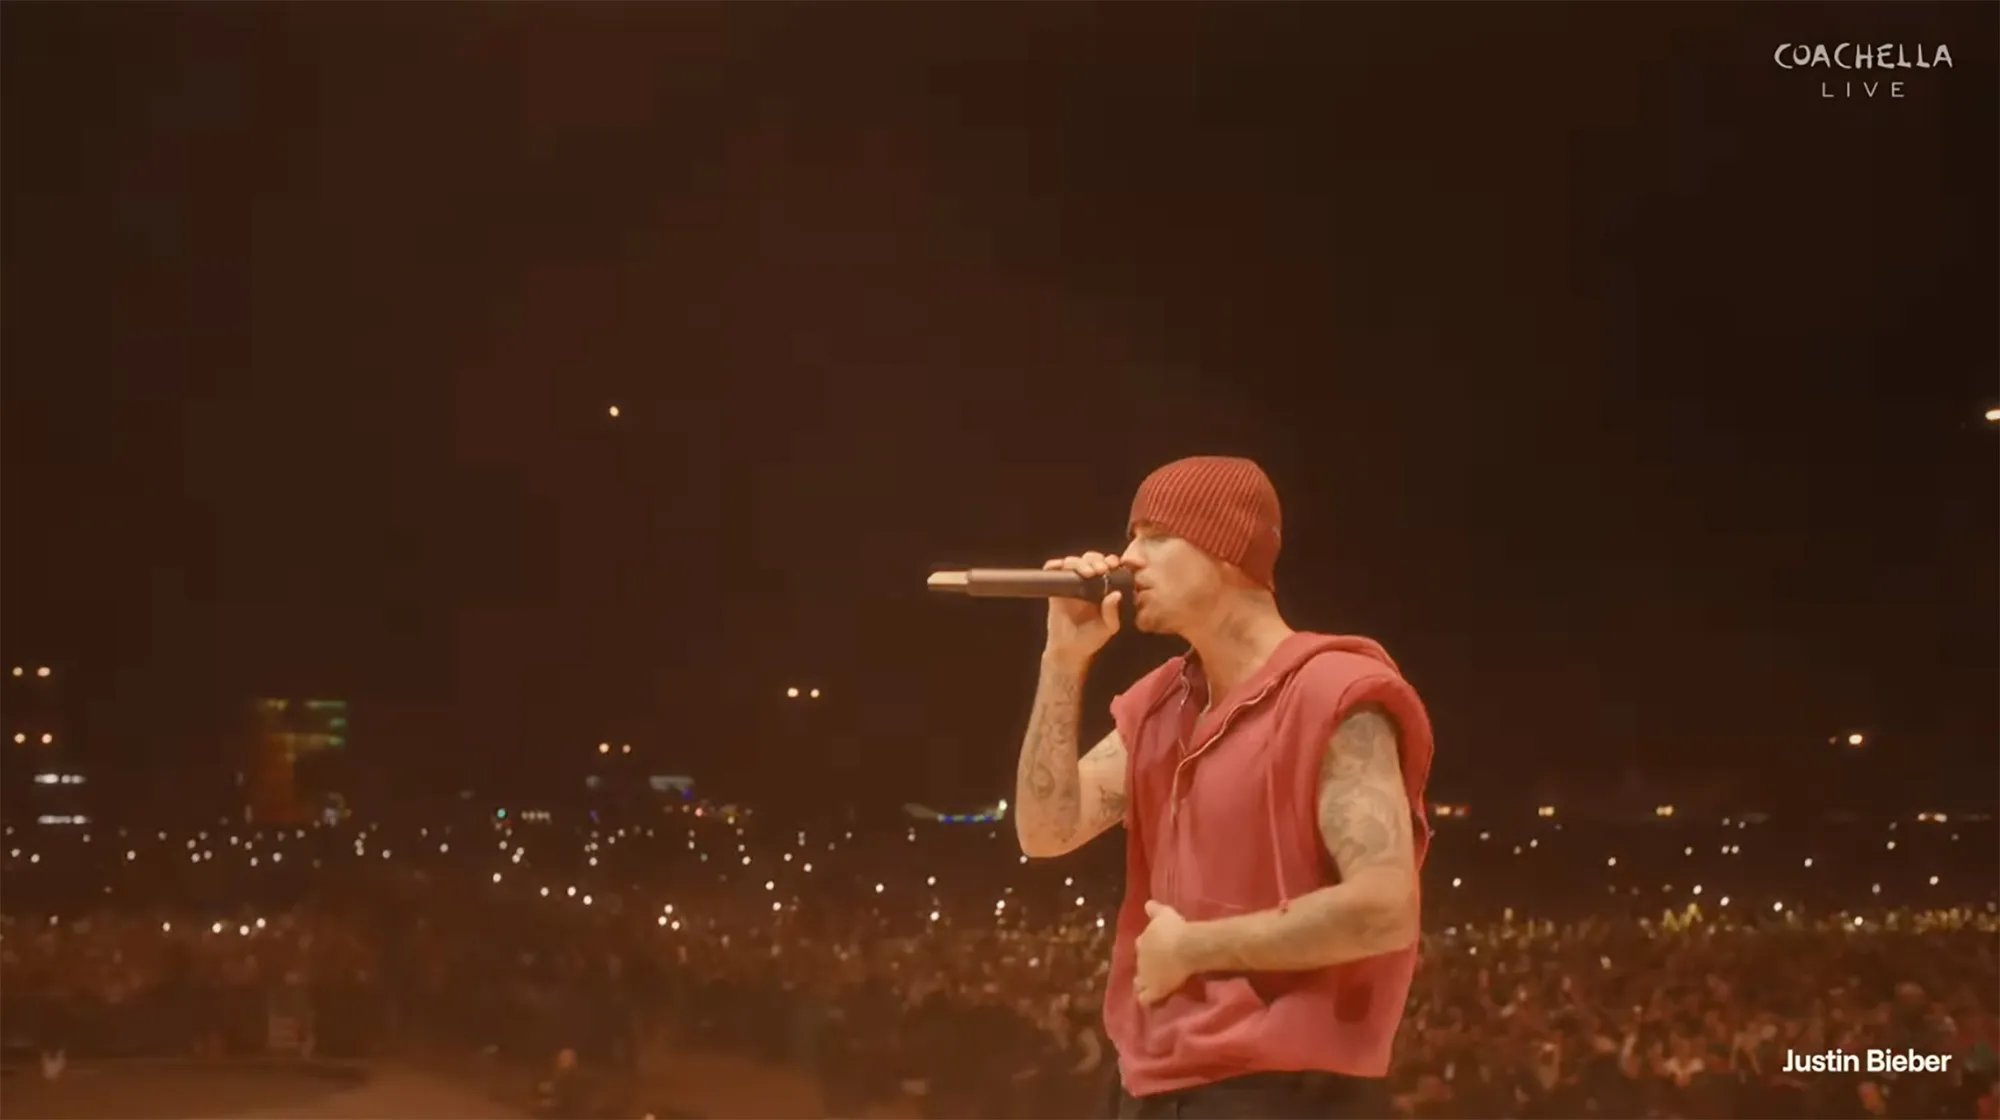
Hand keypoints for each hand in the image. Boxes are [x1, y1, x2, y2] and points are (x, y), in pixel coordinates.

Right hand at [1041, 552, 1122, 667]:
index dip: (1110, 561)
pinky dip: (1054, 565)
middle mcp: (1086, 582)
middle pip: (1089, 559)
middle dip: (1095, 560)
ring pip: (1072, 562)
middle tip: (1100, 570)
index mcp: (1102, 587)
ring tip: (1087, 573)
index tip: (1113, 565)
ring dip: (1079, 562)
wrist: (1069, 650)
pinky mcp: (1054, 589)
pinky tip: (1059, 567)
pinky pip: (1052, 571)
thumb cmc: (1091, 639)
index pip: (1106, 566)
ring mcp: (1069, 584)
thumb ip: (1113, 612)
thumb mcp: (1108, 628)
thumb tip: (1116, 594)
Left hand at [1133, 900, 1193, 1004]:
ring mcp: (1145, 976)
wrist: (1185, 948)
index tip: (1155, 949)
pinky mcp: (1153, 990)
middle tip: (1157, 967)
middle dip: (1147, 965)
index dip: (1148, 947)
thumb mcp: (1165, 914)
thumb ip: (1154, 910)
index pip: (1142, 944)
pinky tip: (1150, 1002)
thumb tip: (1147, 903)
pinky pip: (1145, 999)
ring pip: (1139, 982)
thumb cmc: (1176, 929)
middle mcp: (1140, 958)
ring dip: (1143, 983)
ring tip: (1151, 986)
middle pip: (1141, 963)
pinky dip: (1146, 1000)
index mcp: (1143, 941)